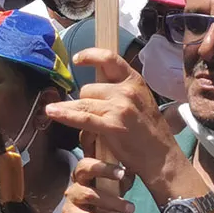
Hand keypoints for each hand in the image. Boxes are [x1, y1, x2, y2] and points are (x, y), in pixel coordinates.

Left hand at [46, 70, 179, 185]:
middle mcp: (127, 90)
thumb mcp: (140, 100)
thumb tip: (96, 85)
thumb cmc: (149, 131)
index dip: (90, 55)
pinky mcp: (113, 126)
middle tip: (84, 114)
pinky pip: (83, 118)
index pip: (109, 58)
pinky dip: (66, 115)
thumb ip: (120, 90)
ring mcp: (119, 108)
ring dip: (70, 109)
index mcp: (134, 80)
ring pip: (83, 102)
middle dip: (83, 100)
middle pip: (89, 87)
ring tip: (52, 111)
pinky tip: (52, 112)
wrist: (161, 156)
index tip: (77, 59)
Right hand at [62, 155, 135, 212]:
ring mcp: (71, 198)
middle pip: (84, 169)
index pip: (92, 159)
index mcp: (86, 172)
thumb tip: (131, 171)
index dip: (105, 163)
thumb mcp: (116, 191)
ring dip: (113, 202)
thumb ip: (123, 180)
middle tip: (122, 177)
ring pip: (90, 195)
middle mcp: (76, 181)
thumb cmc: (106, 206)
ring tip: (130, 209)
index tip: (122, 171)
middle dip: (104, 170)